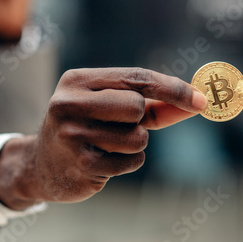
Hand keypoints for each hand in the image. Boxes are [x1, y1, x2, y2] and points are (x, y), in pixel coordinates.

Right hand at [0, 68, 207, 209]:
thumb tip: (196, 103)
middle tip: (117, 125)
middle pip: (136, 105)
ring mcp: (72, 134)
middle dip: (139, 119)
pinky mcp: (81, 162)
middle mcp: (68, 103)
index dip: (171, 88)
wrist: (42, 164)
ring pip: (138, 136)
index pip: (134, 77)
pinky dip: (128, 162)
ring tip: (107, 144)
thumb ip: (152, 104)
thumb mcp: (108, 108)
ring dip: (134, 143)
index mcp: (76, 81)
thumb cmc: (83, 129)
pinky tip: (102, 161)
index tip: (201, 100)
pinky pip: (133, 161)